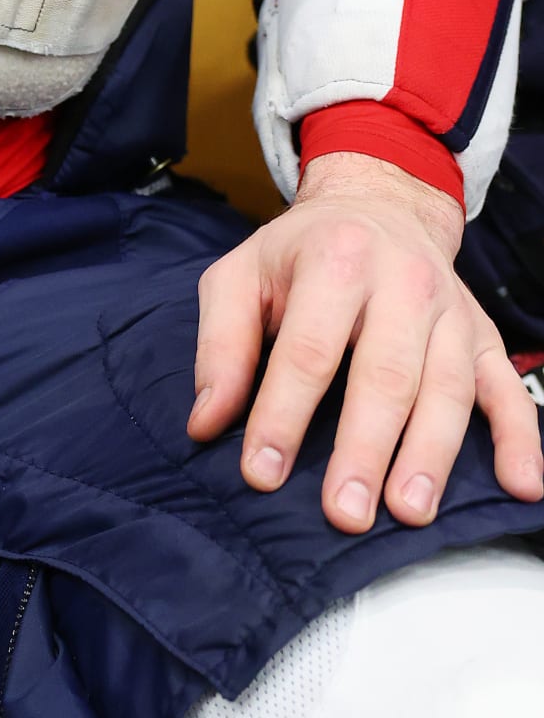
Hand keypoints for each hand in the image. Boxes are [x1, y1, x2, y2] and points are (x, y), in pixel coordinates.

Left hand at [187, 151, 542, 531]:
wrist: (380, 204)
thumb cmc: (302, 251)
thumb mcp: (241, 275)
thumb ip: (222, 346)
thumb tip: (206, 422)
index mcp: (335, 260)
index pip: (308, 350)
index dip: (282, 414)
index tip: (262, 473)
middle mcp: (402, 283)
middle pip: (385, 375)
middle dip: (363, 449)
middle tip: (343, 513)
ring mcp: (451, 312)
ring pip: (447, 390)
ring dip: (430, 456)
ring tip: (408, 512)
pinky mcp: (483, 337)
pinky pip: (509, 390)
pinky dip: (521, 440)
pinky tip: (521, 486)